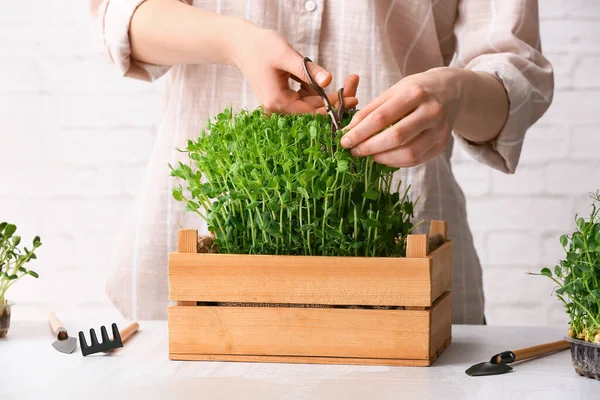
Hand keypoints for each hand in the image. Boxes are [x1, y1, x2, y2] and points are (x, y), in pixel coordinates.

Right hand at [230, 23, 358, 114]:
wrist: (240, 44)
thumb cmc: (260, 46)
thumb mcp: (286, 55)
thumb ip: (307, 69)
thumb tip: (329, 80)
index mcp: (278, 102)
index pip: (311, 112)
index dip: (333, 107)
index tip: (353, 99)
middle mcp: (277, 108)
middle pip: (311, 111)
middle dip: (333, 102)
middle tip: (355, 92)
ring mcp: (278, 105)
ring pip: (308, 105)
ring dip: (325, 97)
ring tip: (347, 86)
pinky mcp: (280, 98)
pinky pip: (302, 99)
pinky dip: (314, 92)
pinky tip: (322, 81)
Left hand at [340, 67, 462, 167]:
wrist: (451, 91)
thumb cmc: (417, 89)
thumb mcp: (394, 90)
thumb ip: (371, 110)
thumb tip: (349, 131)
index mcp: (415, 93)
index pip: (382, 117)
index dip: (360, 132)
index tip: (344, 141)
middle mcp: (431, 112)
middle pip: (396, 137)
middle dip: (369, 147)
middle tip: (354, 151)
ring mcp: (439, 131)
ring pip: (408, 153)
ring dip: (383, 158)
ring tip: (369, 155)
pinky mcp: (442, 146)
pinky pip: (416, 160)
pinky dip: (396, 162)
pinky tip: (384, 157)